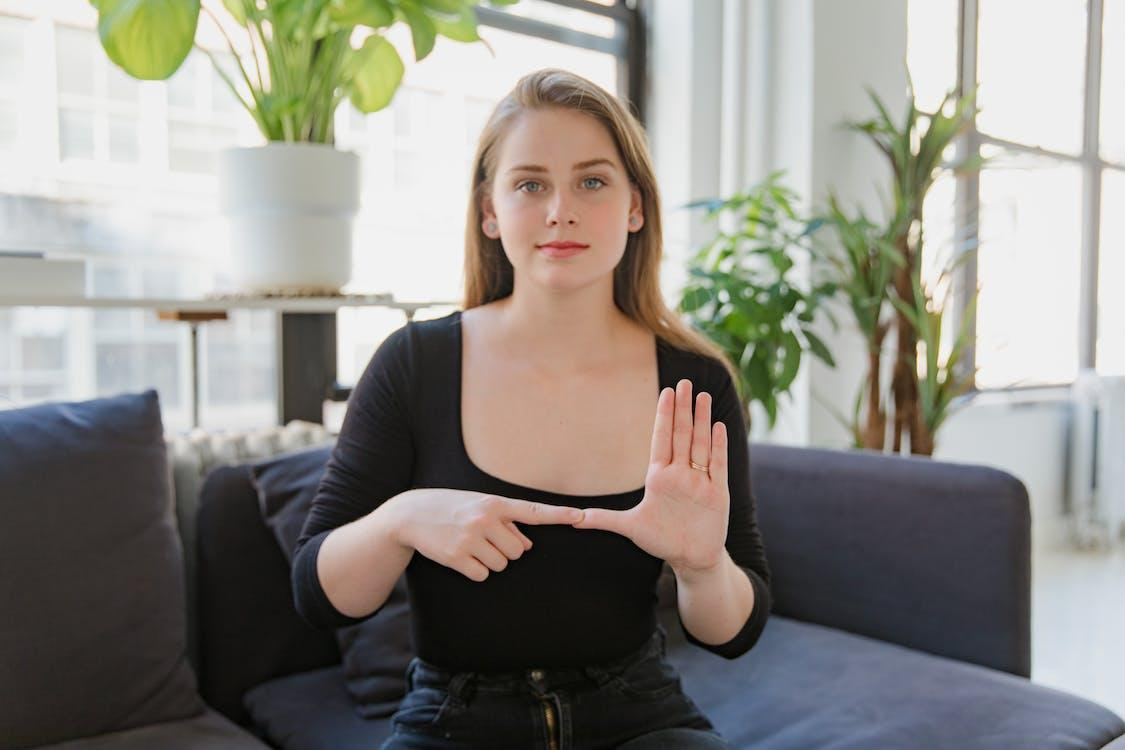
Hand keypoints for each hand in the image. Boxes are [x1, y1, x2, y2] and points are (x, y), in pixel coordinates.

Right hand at [387, 489, 583, 582]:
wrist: (411, 514)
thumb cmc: (452, 509)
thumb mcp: (478, 506)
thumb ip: (506, 522)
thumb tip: (527, 547)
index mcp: (495, 503)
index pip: (534, 511)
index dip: (560, 515)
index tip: (582, 517)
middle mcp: (486, 518)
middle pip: (518, 551)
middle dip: (504, 550)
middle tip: (482, 539)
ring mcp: (471, 538)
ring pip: (501, 564)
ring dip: (489, 561)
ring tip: (469, 545)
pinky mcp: (457, 556)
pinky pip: (482, 575)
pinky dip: (474, 571)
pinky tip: (460, 557)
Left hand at [573, 378, 728, 575]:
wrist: (691, 558)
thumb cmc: (661, 541)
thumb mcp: (630, 527)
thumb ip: (604, 519)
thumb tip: (574, 519)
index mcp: (659, 477)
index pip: (661, 439)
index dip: (663, 416)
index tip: (665, 392)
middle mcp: (680, 474)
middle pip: (681, 435)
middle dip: (682, 409)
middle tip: (684, 382)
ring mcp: (699, 481)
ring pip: (700, 444)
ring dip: (701, 420)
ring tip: (701, 396)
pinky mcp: (717, 493)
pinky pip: (717, 464)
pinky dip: (718, 445)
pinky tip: (717, 425)